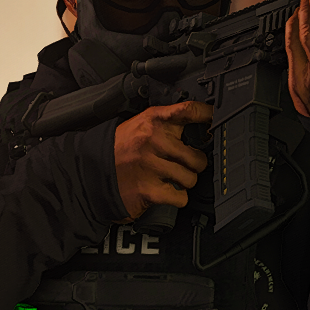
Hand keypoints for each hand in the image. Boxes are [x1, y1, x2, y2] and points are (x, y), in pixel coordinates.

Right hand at [114, 101, 211, 220]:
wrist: (91, 171)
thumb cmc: (120, 149)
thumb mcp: (140, 125)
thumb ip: (167, 122)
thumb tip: (202, 123)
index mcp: (153, 121)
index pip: (188, 111)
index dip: (209, 116)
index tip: (218, 121)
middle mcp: (153, 140)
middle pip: (197, 156)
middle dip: (193, 165)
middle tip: (182, 165)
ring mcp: (151, 166)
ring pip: (191, 178)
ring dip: (184, 182)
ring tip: (169, 178)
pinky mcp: (149, 189)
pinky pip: (181, 197)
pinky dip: (176, 198)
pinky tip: (165, 191)